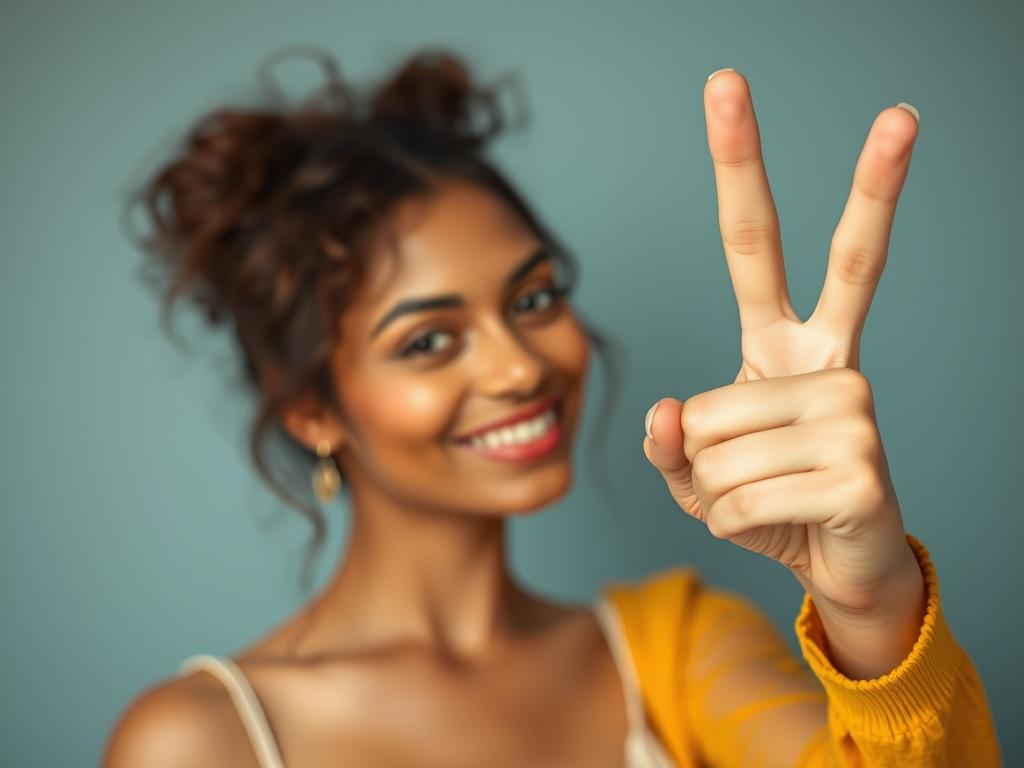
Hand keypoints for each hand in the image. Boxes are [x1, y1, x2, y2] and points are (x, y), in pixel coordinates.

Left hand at [643, 69, 924, 673]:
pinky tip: (779, 522)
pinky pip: (736, 498)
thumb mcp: (697, 476)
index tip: (731, 91)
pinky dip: (731, 525)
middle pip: (800, 257)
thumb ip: (672, 446)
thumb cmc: (769, 505)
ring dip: (710, 489)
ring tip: (762, 497)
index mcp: (783, 343)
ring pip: (712, 442)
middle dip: (809, 169)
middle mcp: (827, 359)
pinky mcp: (862, 466)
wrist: (838, 564)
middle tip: (805, 87)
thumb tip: (670, 414)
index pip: (758, 248)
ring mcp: (852, 407)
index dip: (744, 171)